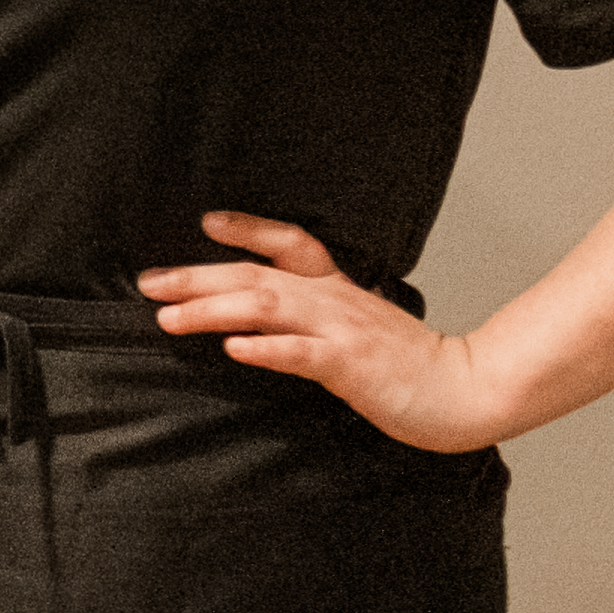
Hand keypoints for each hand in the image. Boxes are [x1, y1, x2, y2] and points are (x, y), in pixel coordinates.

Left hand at [140, 213, 515, 451]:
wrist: (466, 390)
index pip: (291, 244)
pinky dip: (267, 349)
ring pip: (268, 308)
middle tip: (147, 282)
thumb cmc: (410, 366)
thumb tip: (272, 321)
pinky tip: (235, 349)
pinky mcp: (352, 366)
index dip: (248, 229)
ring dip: (214, 310)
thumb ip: (320, 318)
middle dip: (197, 277)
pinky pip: (303, 354)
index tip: (206, 222)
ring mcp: (342, 331)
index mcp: (338, 290)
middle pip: (257, 276)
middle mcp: (335, 301)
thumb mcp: (361, 328)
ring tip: (169, 316)